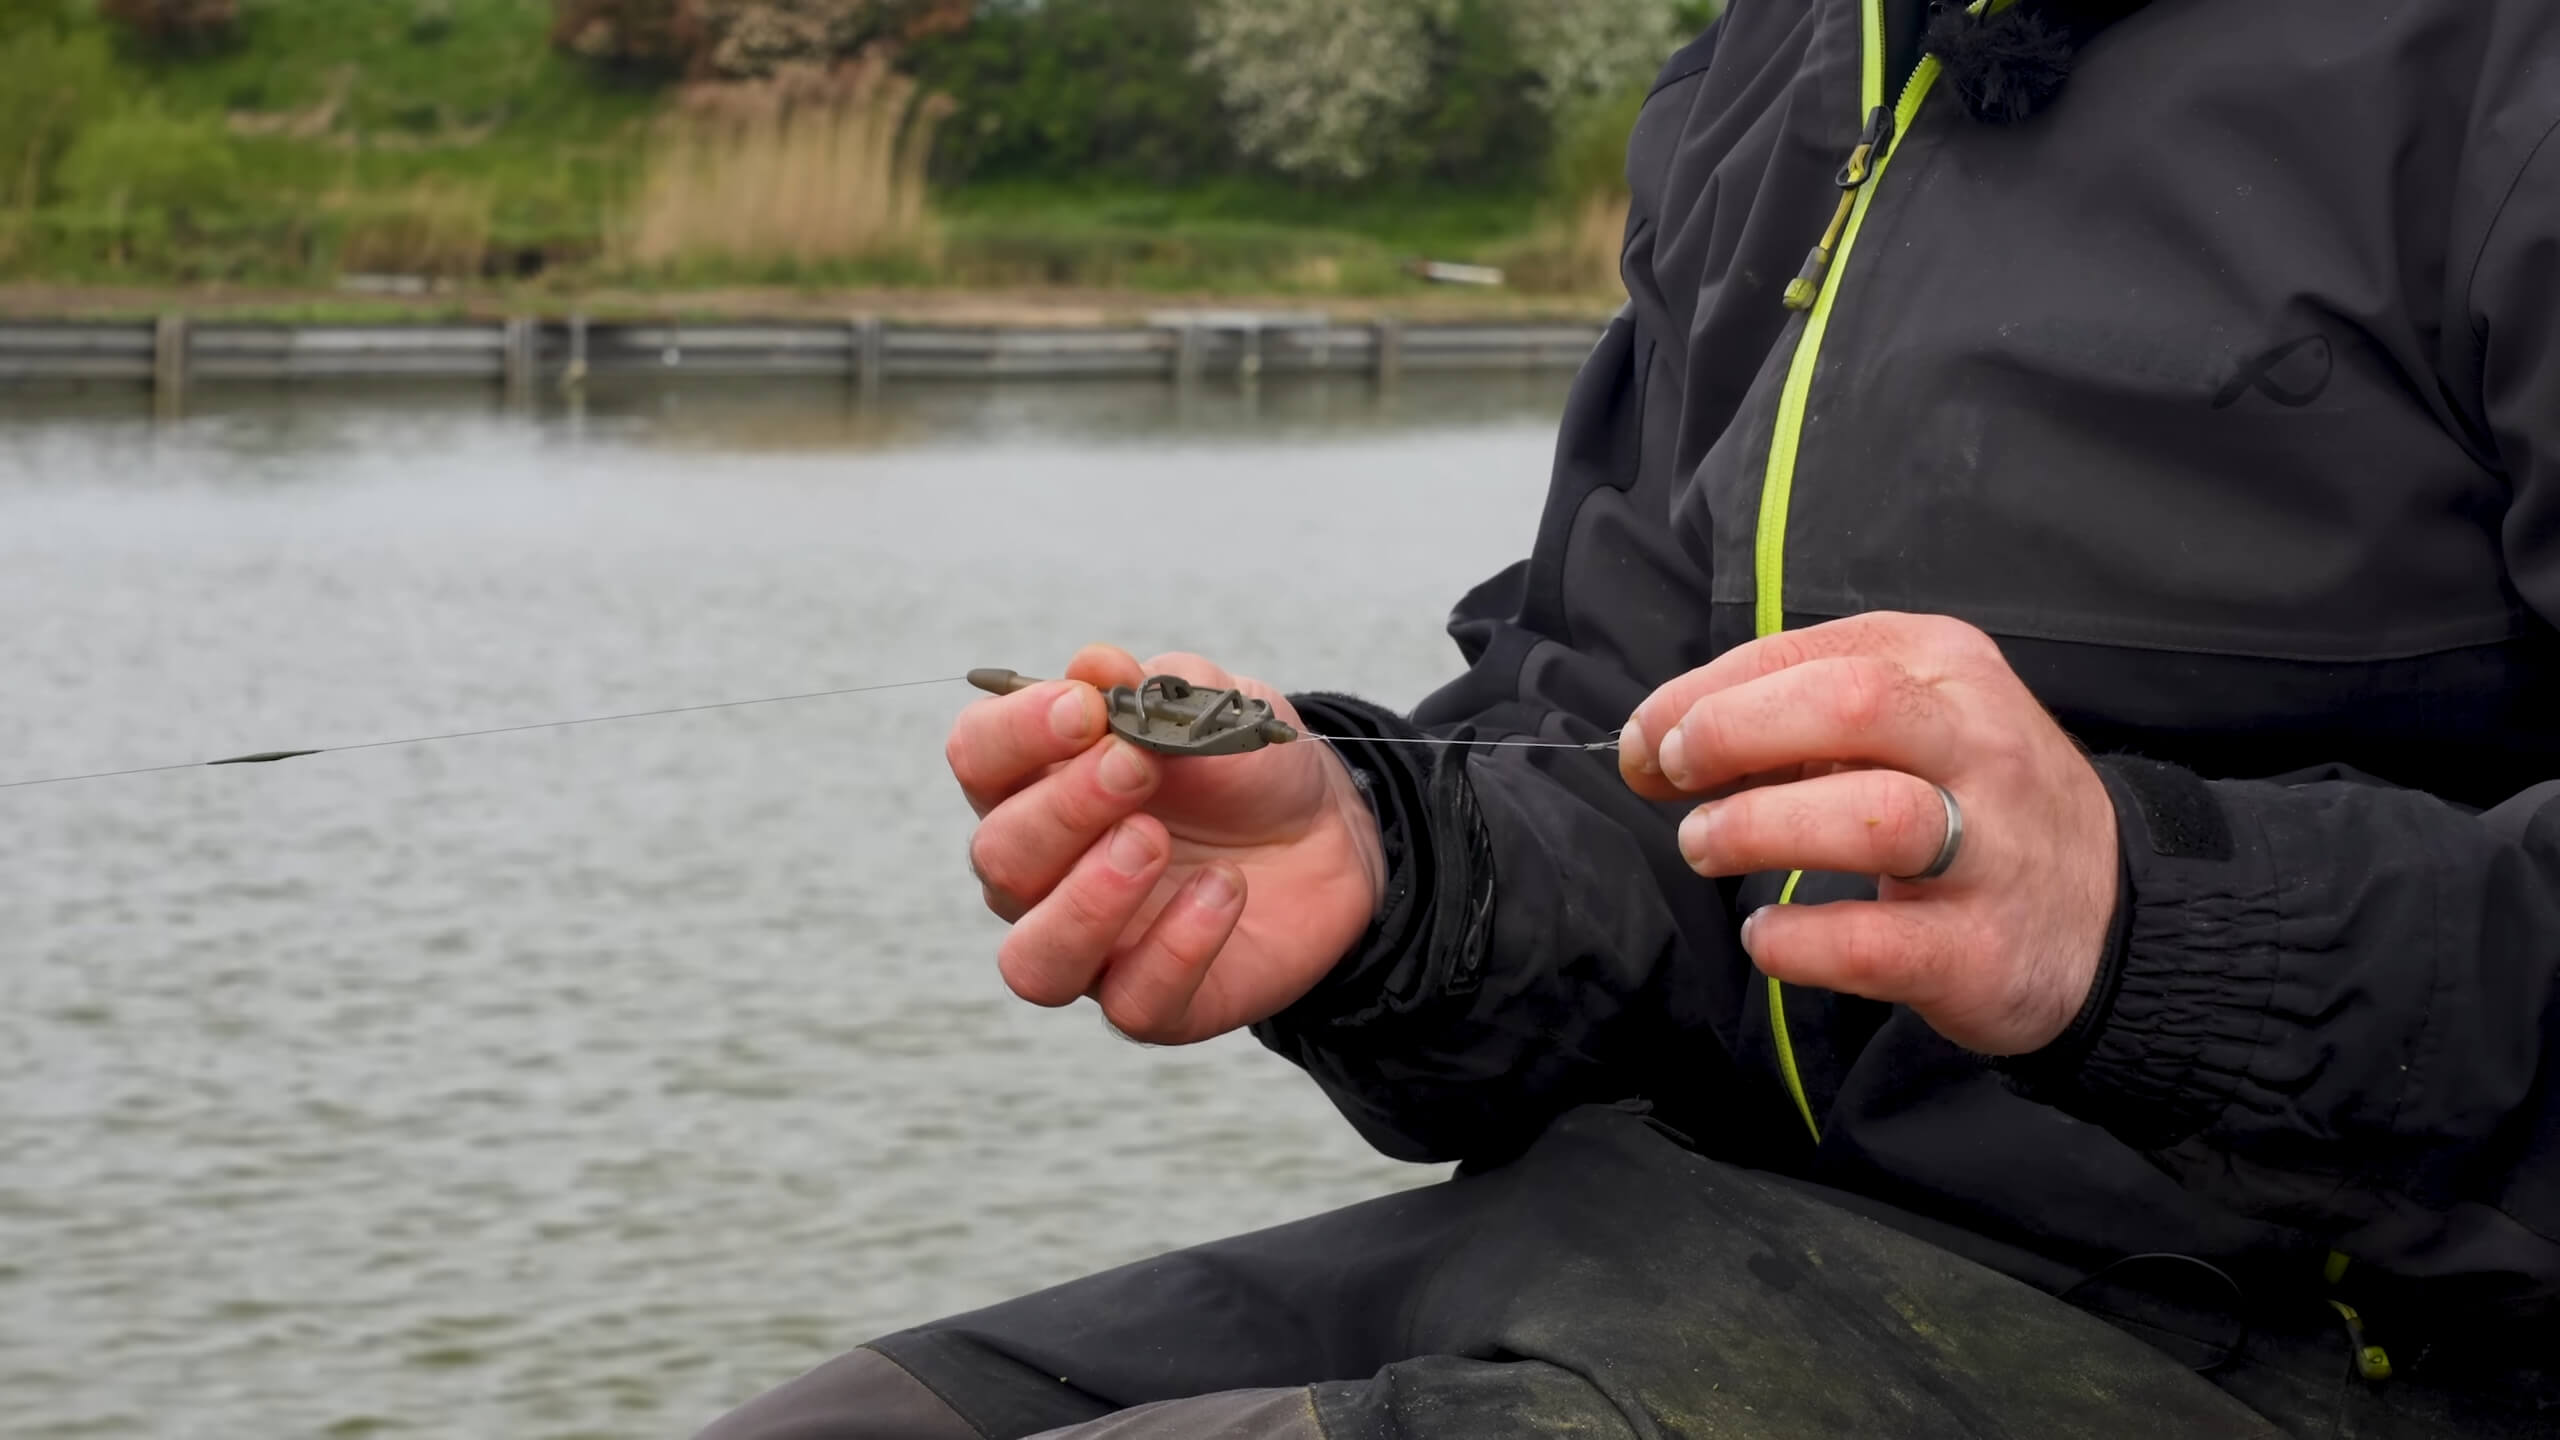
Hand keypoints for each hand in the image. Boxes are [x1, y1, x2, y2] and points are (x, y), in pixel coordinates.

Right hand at [946, 646, 1385, 1044]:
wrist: (1328, 832)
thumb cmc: (1239, 769)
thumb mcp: (1210, 709)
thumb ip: (1152, 692)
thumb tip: (1094, 666)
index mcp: (1036, 786)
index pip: (977, 759)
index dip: (1015, 734)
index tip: (1083, 707)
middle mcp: (1042, 875)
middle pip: (998, 857)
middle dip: (1063, 808)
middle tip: (1136, 768)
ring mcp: (1092, 948)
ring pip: (1034, 961)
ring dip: (1086, 900)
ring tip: (1152, 842)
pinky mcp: (1155, 1005)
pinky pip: (1133, 1005)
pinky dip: (1177, 947)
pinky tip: (1223, 890)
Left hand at [1618, 613, 2118, 1056]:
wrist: (2115, 919)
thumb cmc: (1974, 806)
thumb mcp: (1912, 723)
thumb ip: (1801, 718)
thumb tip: (1660, 741)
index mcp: (1947, 667)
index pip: (1808, 654)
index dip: (1704, 695)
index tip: (1647, 742)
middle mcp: (1981, 743)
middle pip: (1848, 706)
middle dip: (1733, 734)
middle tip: (1676, 780)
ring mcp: (1993, 848)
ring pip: (1871, 815)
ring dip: (1759, 828)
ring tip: (1706, 847)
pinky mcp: (1981, 950)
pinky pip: (1873, 940)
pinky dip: (1797, 939)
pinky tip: (1764, 935)